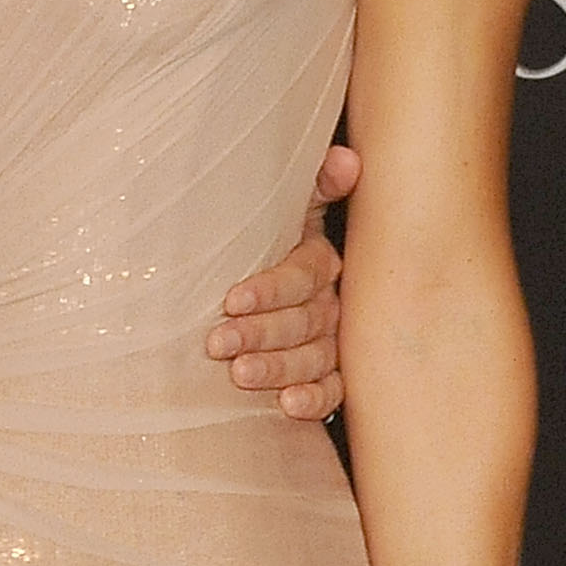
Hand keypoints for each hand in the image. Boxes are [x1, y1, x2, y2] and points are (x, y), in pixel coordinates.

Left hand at [208, 143, 357, 419]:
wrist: (244, 271)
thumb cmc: (261, 237)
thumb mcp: (281, 205)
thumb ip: (311, 183)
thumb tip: (345, 159)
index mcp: (318, 261)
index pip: (302, 276)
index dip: (269, 289)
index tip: (231, 300)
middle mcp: (330, 302)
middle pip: (306, 320)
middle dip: (262, 333)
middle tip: (220, 342)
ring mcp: (330, 341)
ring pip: (316, 357)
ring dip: (279, 367)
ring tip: (241, 375)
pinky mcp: (326, 375)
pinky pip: (332, 390)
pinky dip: (314, 399)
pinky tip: (288, 406)